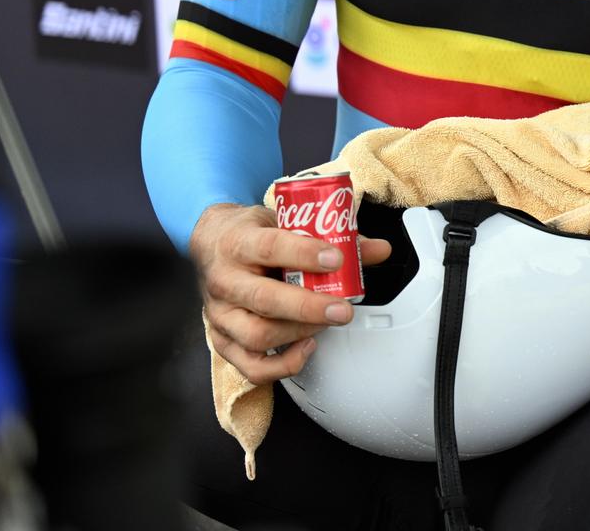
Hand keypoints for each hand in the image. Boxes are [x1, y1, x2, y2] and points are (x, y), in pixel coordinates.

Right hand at [189, 202, 392, 384]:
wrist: (211, 245)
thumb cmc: (252, 234)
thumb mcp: (284, 222)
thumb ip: (331, 235)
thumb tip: (378, 250)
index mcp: (239, 243)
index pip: (270, 248)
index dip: (305, 254)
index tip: (336, 259)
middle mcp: (225, 280)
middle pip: (265, 300)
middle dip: (309, 308)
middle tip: (342, 309)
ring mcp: (220, 314)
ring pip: (257, 335)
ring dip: (300, 333)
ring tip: (327, 322)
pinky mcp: (222, 340)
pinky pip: (251, 366)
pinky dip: (283, 364)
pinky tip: (307, 347)